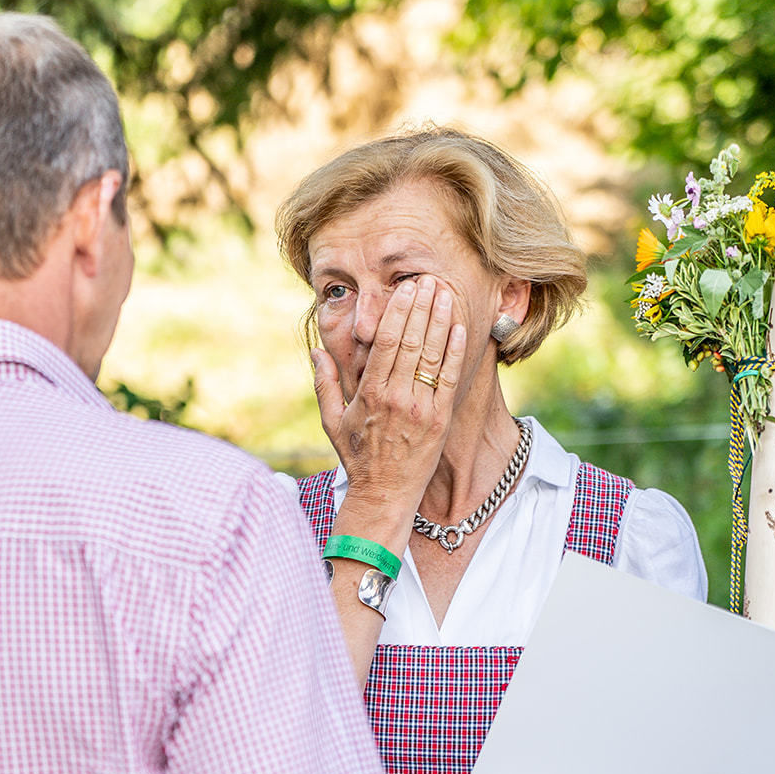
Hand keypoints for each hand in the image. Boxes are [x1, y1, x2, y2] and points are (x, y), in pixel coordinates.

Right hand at [312, 275, 465, 534]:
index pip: (386, 342)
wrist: (384, 494)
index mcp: (370, 393)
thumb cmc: (357, 457)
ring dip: (440, 320)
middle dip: (421, 306)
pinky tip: (458, 327)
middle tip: (428, 278)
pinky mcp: (439, 419)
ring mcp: (420, 408)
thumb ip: (324, 384)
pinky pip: (449, 378)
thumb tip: (316, 351)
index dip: (398, 311)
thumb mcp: (332, 421)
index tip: (404, 288)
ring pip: (432, 355)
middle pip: (412, 341)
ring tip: (445, 292)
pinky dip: (454, 351)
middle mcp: (396, 397)